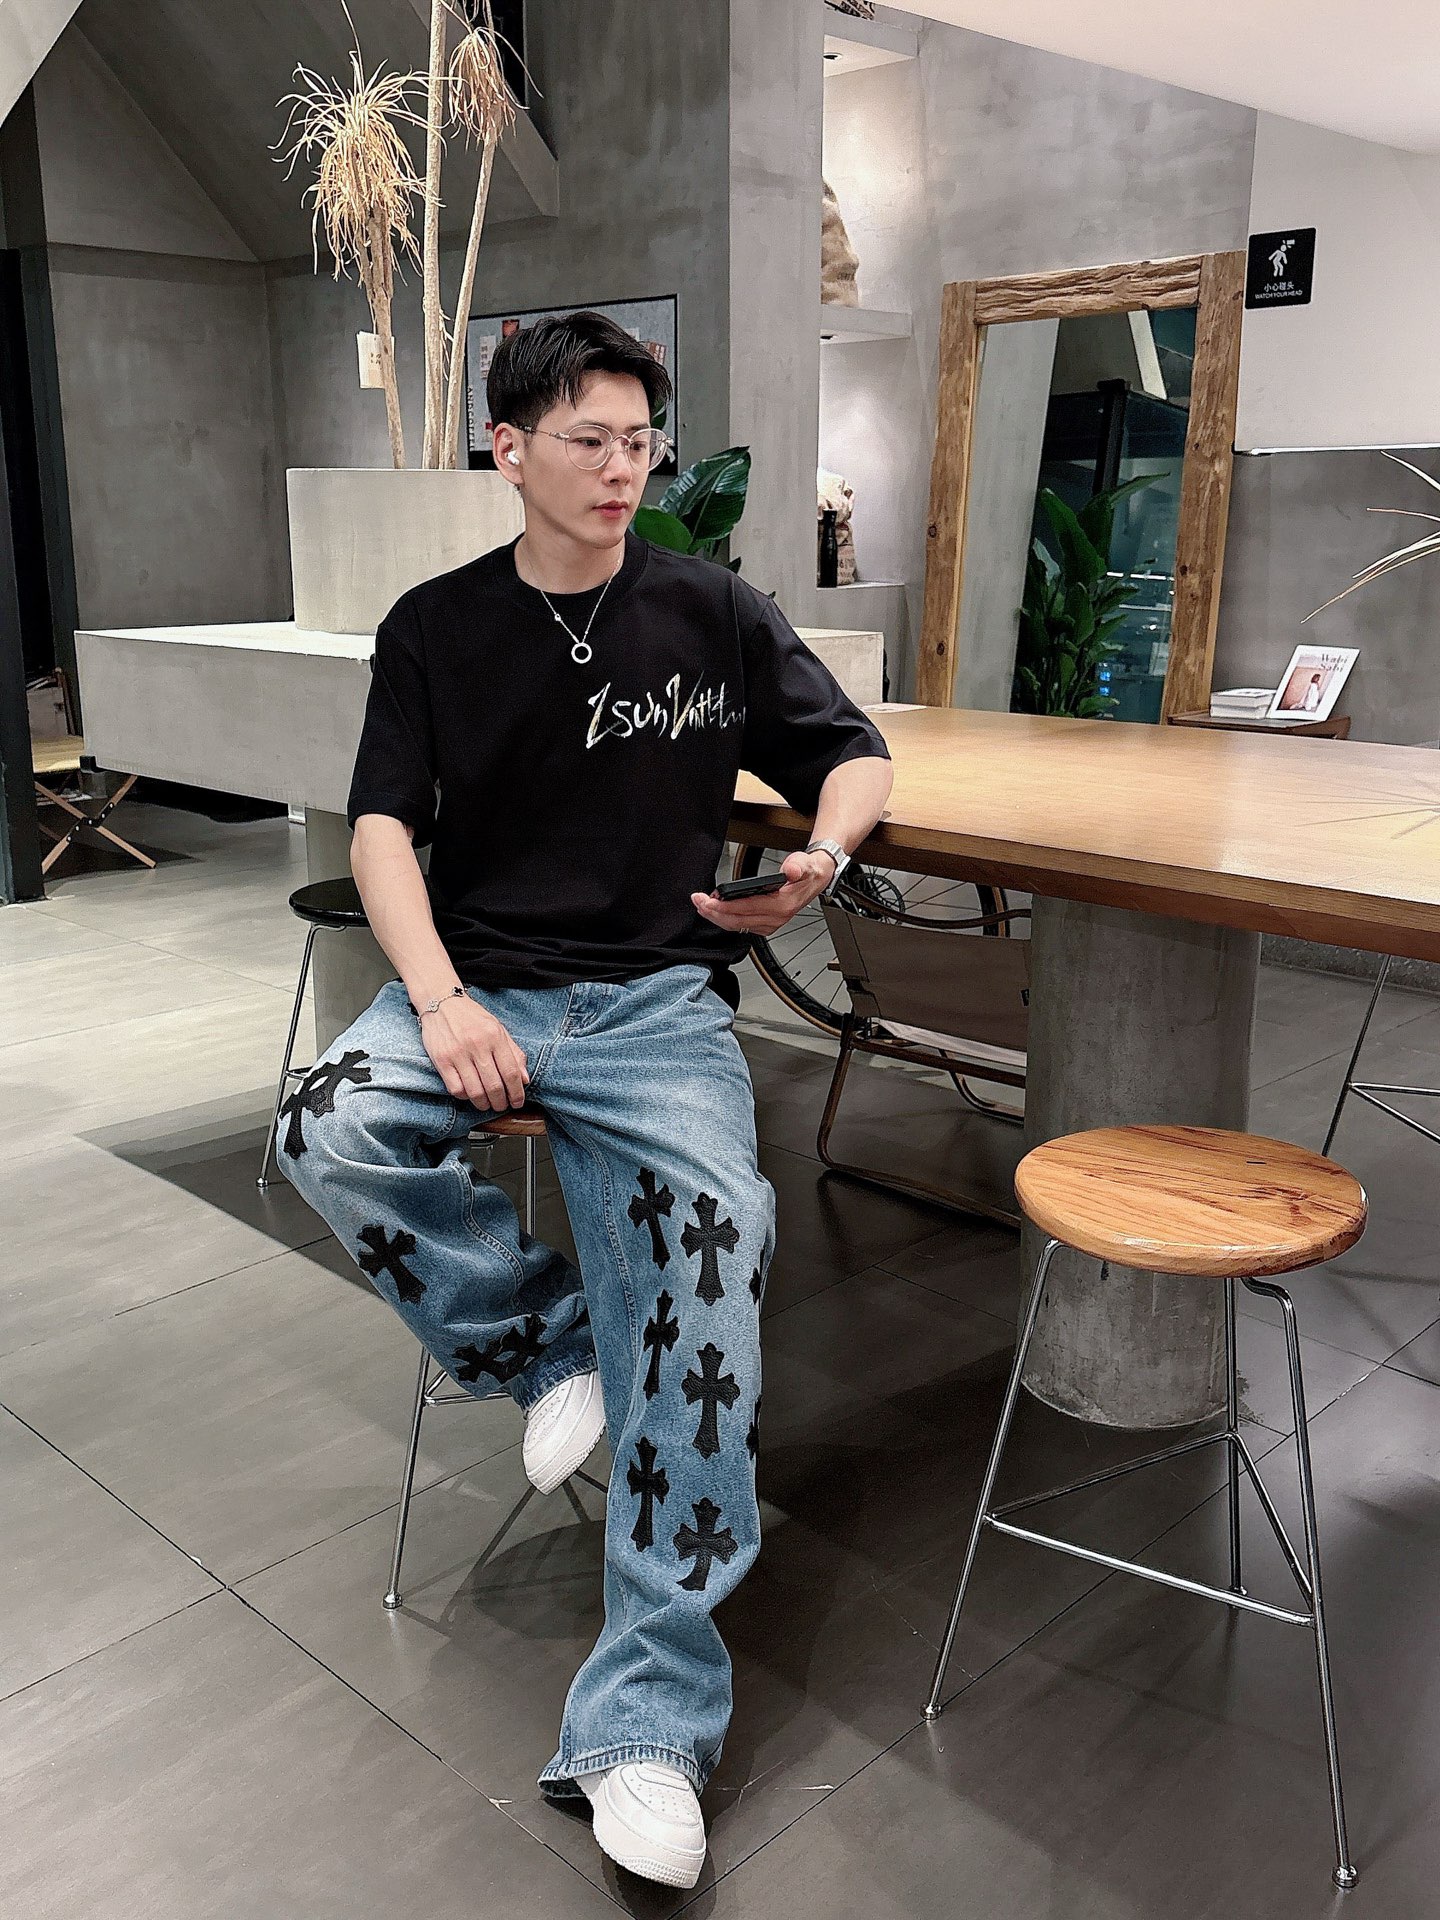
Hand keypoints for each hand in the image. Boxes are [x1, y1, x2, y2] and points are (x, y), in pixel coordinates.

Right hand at [420, 993, 530, 1109]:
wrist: (441, 1003)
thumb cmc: (472, 1018)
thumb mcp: (498, 1029)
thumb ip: (514, 1053)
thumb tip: (525, 1079)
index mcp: (494, 1036)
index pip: (511, 1072)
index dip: (517, 1092)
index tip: (518, 1102)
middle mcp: (477, 1045)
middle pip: (494, 1086)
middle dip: (501, 1102)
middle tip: (502, 1106)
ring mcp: (457, 1053)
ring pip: (475, 1091)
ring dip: (483, 1104)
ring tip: (486, 1104)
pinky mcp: (441, 1060)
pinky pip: (456, 1088)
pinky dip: (465, 1096)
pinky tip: (469, 1093)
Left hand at [691, 850, 836, 936]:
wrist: (816, 878)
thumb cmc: (807, 872)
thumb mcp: (804, 864)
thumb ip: (797, 866)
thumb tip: (790, 870)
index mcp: (781, 906)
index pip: (745, 909)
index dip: (724, 906)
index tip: (707, 900)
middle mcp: (775, 918)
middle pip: (736, 921)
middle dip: (714, 913)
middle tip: (698, 901)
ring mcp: (770, 923)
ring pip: (737, 926)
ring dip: (717, 917)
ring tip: (702, 905)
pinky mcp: (765, 924)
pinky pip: (741, 925)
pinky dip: (726, 919)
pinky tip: (717, 910)